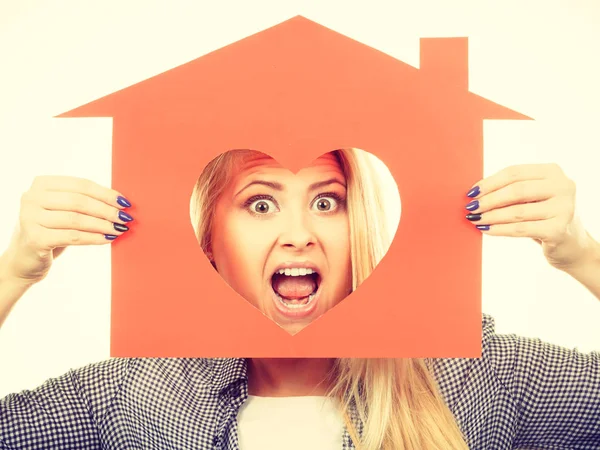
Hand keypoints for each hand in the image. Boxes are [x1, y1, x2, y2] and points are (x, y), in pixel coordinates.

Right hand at [0, 176, 132, 285]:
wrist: (24, 260)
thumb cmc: (51, 231)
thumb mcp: (64, 211)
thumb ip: (84, 201)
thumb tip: (121, 201)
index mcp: (42, 184)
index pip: (81, 185)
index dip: (106, 193)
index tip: (125, 203)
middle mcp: (32, 198)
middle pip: (79, 201)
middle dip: (107, 210)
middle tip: (126, 218)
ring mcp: (29, 218)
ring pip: (76, 219)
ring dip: (103, 225)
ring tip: (119, 230)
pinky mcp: (34, 239)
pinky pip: (72, 237)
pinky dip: (93, 238)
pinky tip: (107, 239)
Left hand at [464, 163, 593, 270]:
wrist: (571, 243)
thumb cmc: (542, 215)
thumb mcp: (532, 197)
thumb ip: (511, 190)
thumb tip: (474, 193)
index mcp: (552, 172)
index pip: (515, 173)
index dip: (489, 182)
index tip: (471, 192)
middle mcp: (563, 186)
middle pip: (516, 190)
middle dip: (489, 200)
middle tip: (470, 207)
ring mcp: (563, 208)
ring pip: (517, 211)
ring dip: (491, 216)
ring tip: (475, 219)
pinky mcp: (558, 230)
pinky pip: (521, 229)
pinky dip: (500, 229)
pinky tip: (486, 230)